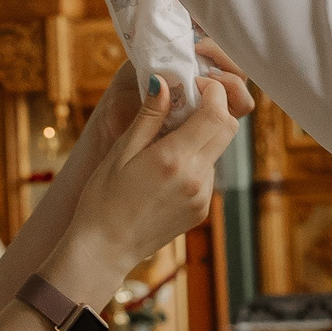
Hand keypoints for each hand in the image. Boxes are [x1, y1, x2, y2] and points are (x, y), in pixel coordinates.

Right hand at [52, 76, 239, 302]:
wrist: (104, 249)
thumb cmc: (103, 198)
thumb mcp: (121, 151)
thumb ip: (149, 116)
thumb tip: (165, 81)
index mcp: (175, 159)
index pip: (217, 113)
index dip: (211, 92)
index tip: (191, 86)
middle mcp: (196, 179)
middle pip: (228, 128)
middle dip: (214, 108)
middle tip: (186, 104)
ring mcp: (202, 197)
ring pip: (217, 151)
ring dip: (201, 136)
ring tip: (167, 140)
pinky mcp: (201, 211)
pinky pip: (208, 174)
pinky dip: (195, 160)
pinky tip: (166, 168)